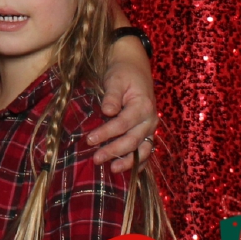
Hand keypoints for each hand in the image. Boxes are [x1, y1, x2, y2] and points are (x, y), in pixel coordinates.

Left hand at [88, 47, 157, 170]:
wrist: (135, 69)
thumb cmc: (123, 73)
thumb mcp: (115, 79)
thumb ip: (112, 96)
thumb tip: (107, 111)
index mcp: (143, 106)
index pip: (123, 124)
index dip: (106, 133)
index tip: (89, 139)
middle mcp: (150, 120)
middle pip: (133, 140)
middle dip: (114, 150)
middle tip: (96, 158)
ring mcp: (151, 128)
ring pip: (143, 150)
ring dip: (128, 161)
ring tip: (112, 169)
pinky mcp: (148, 132)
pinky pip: (146, 150)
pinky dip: (139, 162)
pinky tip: (127, 171)